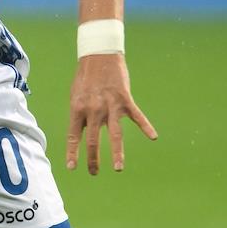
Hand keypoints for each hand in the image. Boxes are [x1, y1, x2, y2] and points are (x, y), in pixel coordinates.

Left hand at [66, 54, 156, 173]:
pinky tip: (153, 137)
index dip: (73, 153)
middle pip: (93, 141)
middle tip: (93, 173)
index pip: (74, 136)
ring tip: (118, 169)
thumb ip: (79, 115)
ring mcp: (110, 106)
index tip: (73, 168)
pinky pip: (137, 116)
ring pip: (115, 135)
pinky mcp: (124, 99)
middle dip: (93, 159)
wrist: (98, 55)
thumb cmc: (85, 77)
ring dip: (116, 153)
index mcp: (77, 109)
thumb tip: (81, 133)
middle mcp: (93, 110)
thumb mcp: (76, 96)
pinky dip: (146, 126)